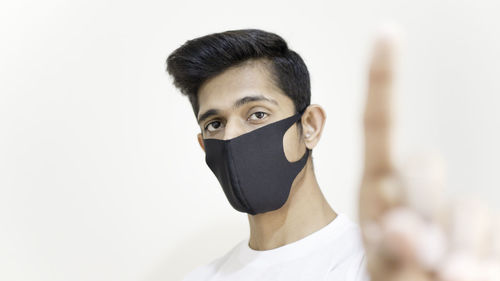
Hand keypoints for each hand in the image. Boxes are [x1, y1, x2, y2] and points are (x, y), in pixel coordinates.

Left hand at [358, 29, 499, 280]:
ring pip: (464, 206)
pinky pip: (484, 227)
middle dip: (420, 202)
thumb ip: (391, 252)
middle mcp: (414, 191)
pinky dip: (473, 261)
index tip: (387, 32)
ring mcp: (451, 210)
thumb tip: (405, 228)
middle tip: (411, 247)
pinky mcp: (483, 231)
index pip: (379, 128)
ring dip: (450, 247)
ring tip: (435, 274)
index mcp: (378, 190)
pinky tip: (457, 274)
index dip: (383, 80)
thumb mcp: (382, 270)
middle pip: (423, 164)